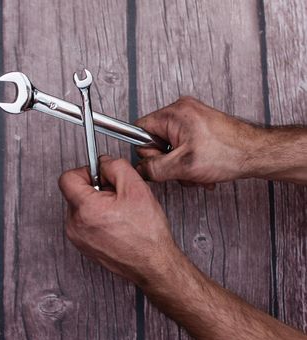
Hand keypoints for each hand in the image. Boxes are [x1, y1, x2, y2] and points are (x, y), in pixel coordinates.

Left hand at [58, 155, 176, 284]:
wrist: (152, 264)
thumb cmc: (147, 234)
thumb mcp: (136, 188)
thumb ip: (116, 166)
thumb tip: (103, 162)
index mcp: (86, 209)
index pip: (67, 178)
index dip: (85, 172)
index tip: (99, 175)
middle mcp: (76, 224)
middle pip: (74, 192)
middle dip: (94, 189)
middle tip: (116, 196)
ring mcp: (77, 237)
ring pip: (79, 207)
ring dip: (96, 204)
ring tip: (118, 212)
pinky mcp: (82, 245)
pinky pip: (83, 222)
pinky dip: (96, 218)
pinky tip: (115, 223)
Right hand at [134, 96, 263, 187]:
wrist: (257, 153)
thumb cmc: (229, 153)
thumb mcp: (183, 166)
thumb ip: (154, 169)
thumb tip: (140, 170)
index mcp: (174, 113)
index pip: (140, 129)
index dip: (148, 150)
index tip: (162, 161)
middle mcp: (181, 110)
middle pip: (155, 140)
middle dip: (168, 161)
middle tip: (183, 167)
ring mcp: (191, 117)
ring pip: (170, 146)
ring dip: (180, 164)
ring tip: (197, 170)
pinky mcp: (199, 126)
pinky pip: (182, 145)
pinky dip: (189, 160)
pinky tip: (202, 168)